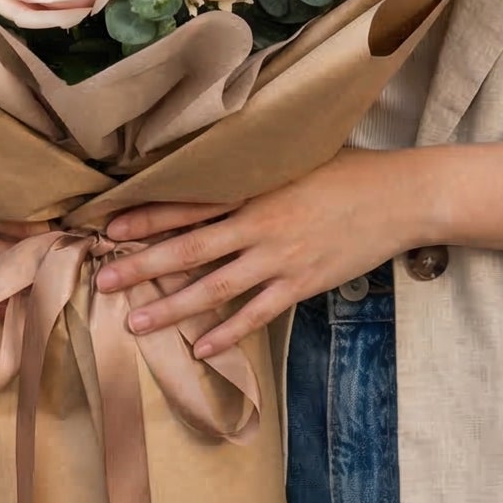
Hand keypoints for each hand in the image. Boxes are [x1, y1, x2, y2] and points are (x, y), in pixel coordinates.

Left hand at [95, 150, 429, 359]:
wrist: (400, 197)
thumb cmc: (349, 170)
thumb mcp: (297, 155)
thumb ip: (256, 164)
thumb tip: (218, 160)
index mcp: (255, 187)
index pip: (189, 203)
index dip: (148, 218)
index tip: (110, 228)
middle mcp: (260, 223)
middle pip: (190, 248)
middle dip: (142, 266)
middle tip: (102, 280)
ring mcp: (281, 257)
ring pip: (215, 287)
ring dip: (172, 307)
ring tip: (135, 324)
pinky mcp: (303, 283)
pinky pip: (257, 313)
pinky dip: (228, 332)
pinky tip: (200, 348)